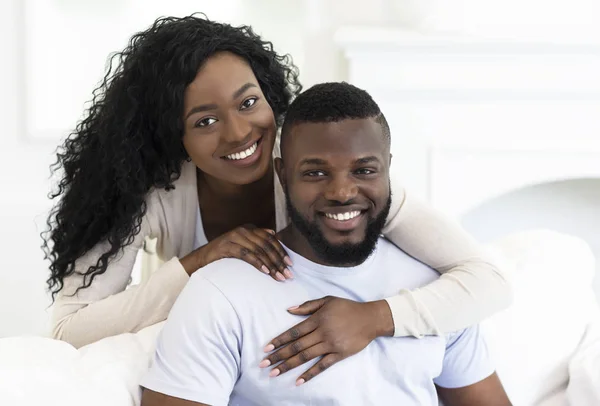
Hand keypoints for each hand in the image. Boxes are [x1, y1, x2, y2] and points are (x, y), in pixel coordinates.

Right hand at [182, 224, 292, 280]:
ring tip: (279, 277)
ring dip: (271, 265)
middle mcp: (243, 230)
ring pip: (259, 250)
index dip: (281, 252)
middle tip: (288, 274)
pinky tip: (266, 272)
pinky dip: (258, 263)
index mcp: (249, 228)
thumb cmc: (225, 254)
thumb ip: (257, 239)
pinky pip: (247, 255)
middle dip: (279, 261)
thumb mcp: (242, 244)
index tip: (290, 264)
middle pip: (267, 245)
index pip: (270, 239)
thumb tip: (274, 233)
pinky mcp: (227, 246)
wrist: (202, 258)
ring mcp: (234, 237)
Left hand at [259, 296, 393, 384]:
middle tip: (264, 364)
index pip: (294, 332)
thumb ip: (308, 305)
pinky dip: (309, 373)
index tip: (266, 348)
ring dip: (288, 365)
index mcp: (317, 319)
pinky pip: (322, 365)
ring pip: (306, 357)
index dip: (279, 340)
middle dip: (278, 356)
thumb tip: (288, 310)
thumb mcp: (327, 300)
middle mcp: (322, 332)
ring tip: (275, 373)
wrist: (370, 318)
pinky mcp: (339, 354)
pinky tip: (298, 380)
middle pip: (296, 346)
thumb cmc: (347, 307)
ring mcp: (331, 344)